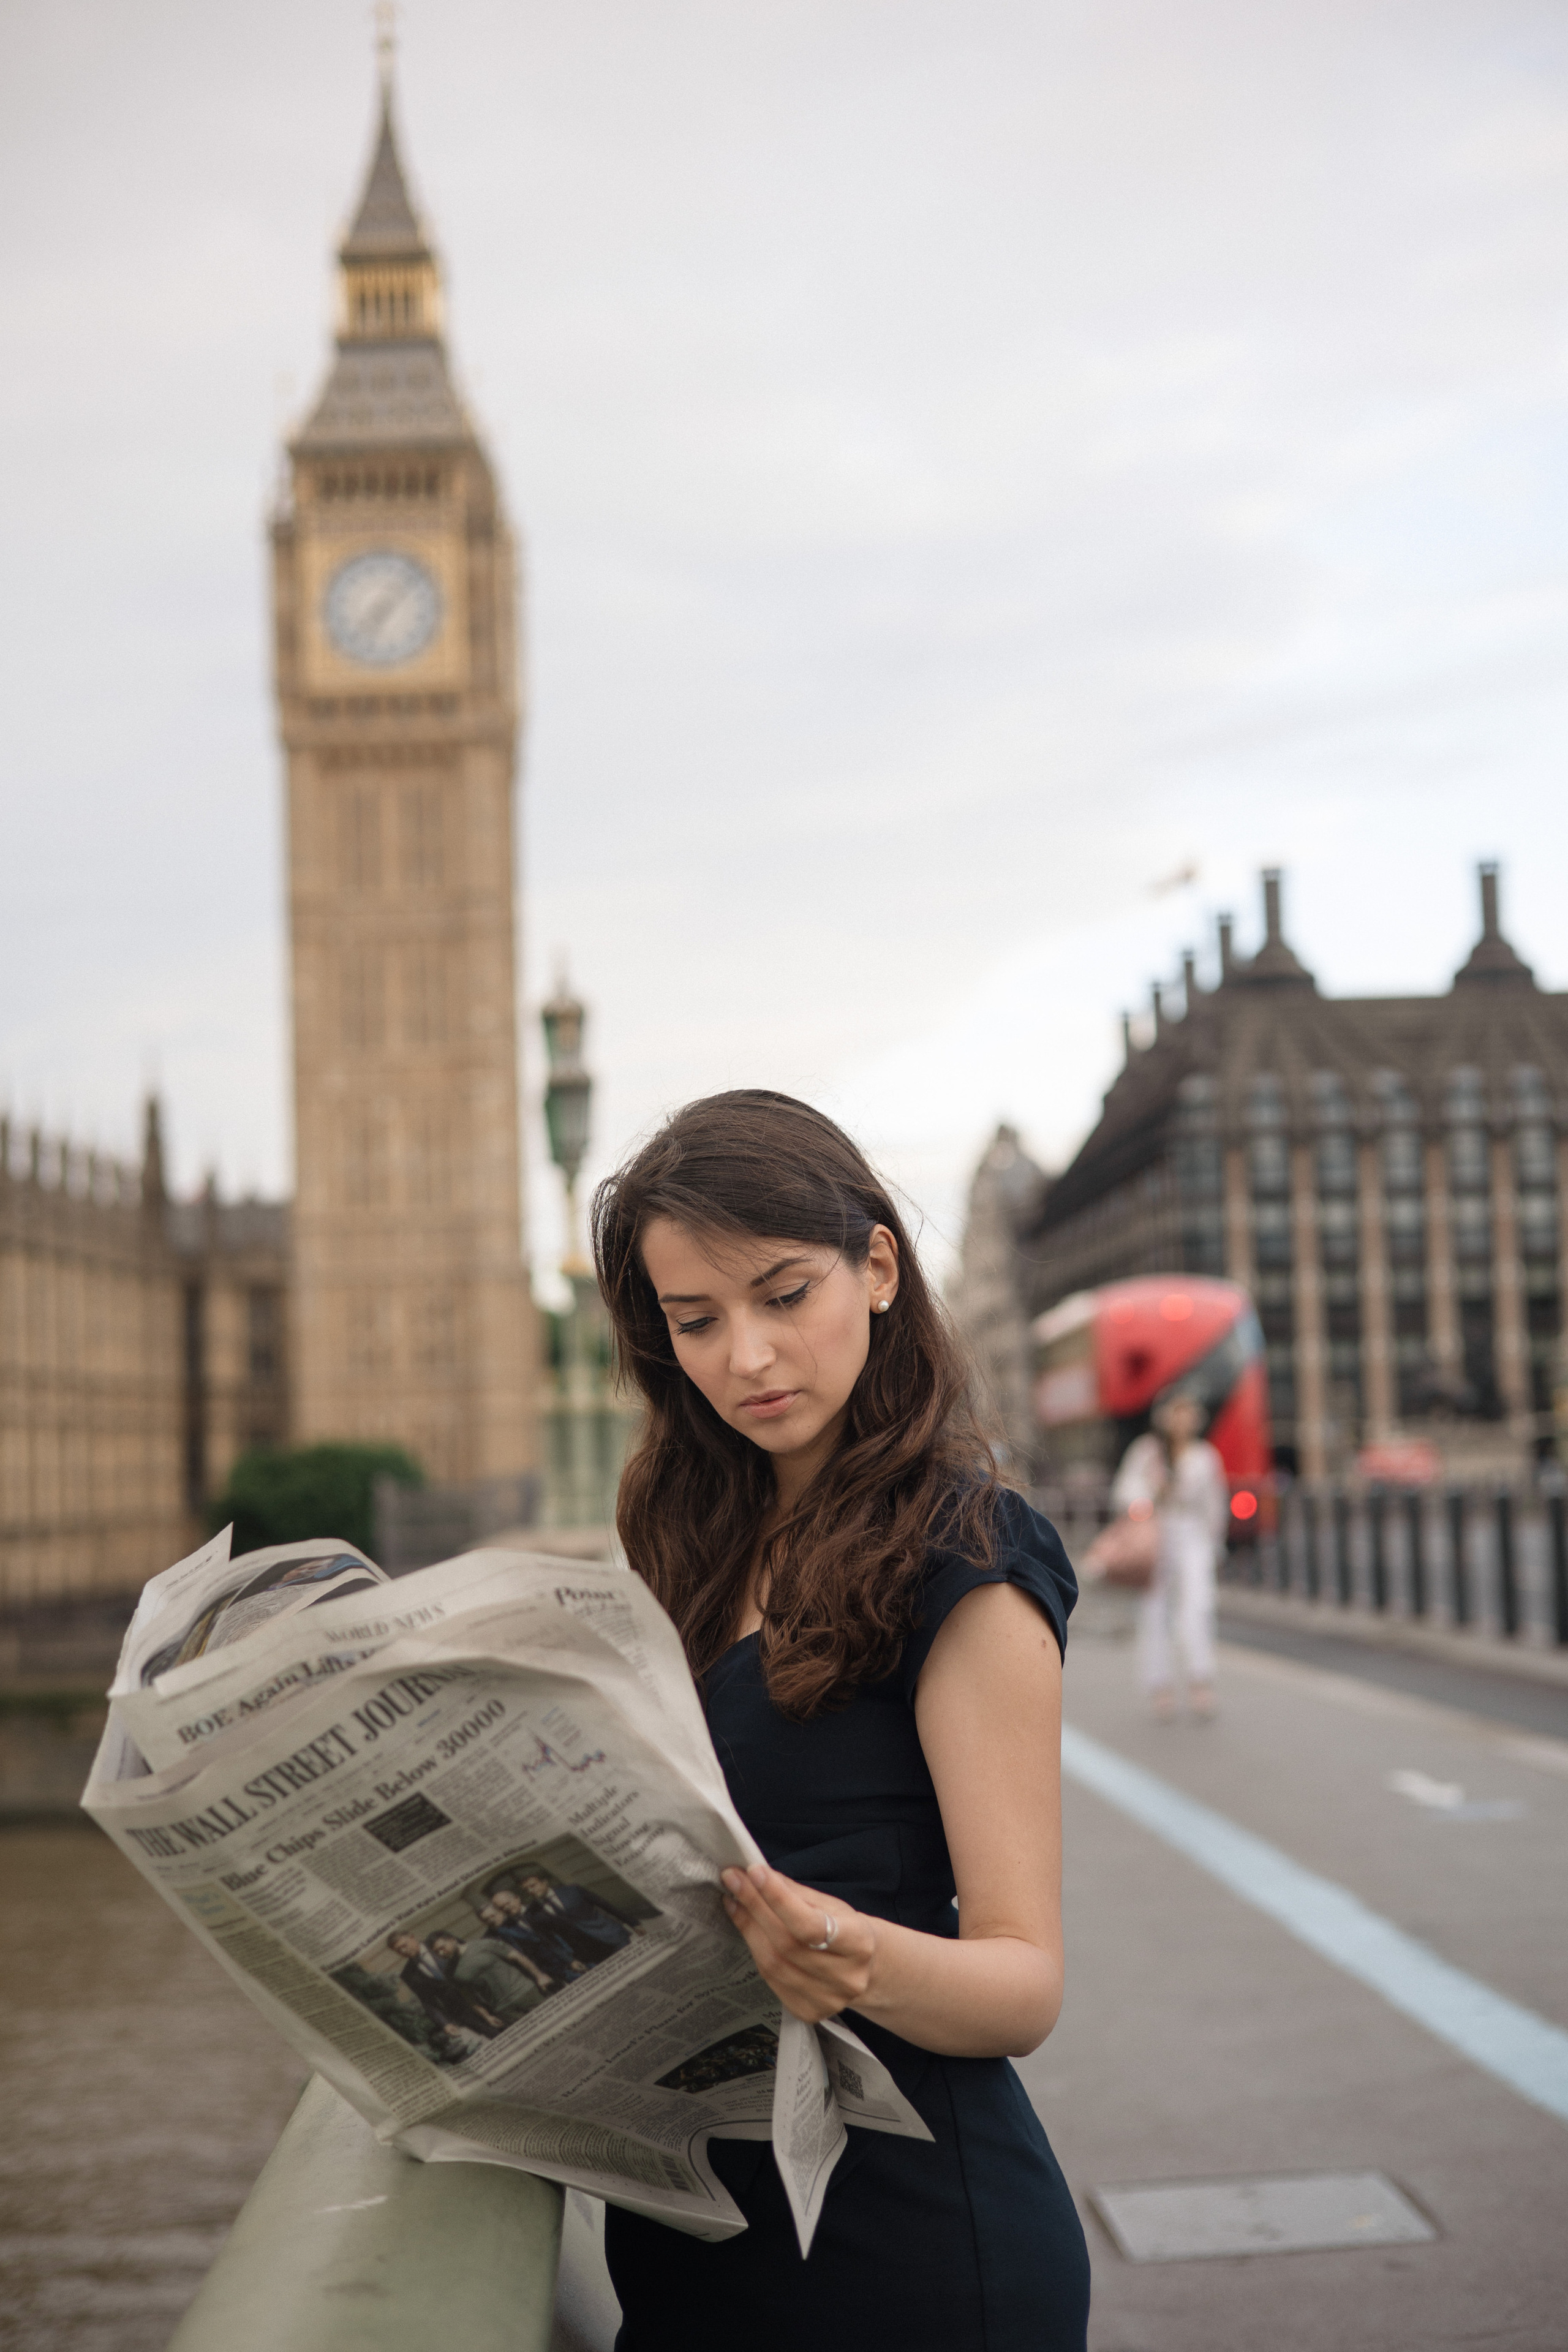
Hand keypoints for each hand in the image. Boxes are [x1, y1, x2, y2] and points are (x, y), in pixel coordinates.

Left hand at [720, 1862, 876, 2025]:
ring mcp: (827, 2000)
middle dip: (755, 1908)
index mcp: (859, 1944)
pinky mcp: (809, 2013)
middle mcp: (847, 1978)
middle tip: (733, 1880)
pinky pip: (771, 1980)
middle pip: (787, 1944)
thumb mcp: (830, 1905)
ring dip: (749, 1928)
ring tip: (735, 1902)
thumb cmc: (844, 1930)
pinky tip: (747, 1930)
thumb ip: (795, 1892)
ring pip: (774, 1964)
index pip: (810, 1924)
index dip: (779, 1898)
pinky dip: (755, 1951)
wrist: (863, 1970)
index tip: (754, 1872)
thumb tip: (756, 1875)